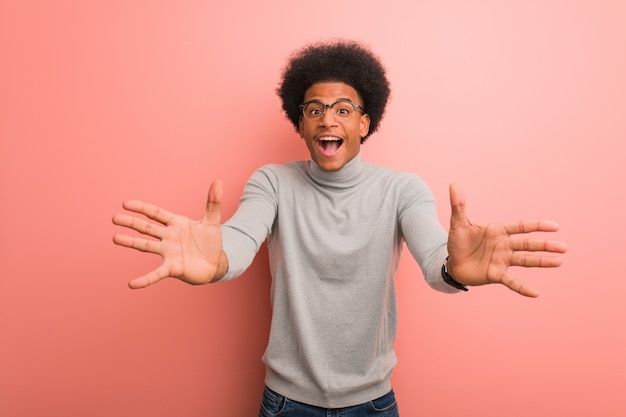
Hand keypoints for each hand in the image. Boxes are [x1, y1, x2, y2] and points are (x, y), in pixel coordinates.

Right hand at [112, 180, 227, 288]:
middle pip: (147, 228)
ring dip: (131, 242)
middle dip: (131, 222)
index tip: (126, 204)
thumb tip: (218, 181)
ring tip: (115, 238)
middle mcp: (168, 237)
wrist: (215, 263)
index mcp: (176, 224)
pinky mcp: (172, 268)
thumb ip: (213, 202)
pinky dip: (144, 280)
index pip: (155, 213)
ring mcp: (168, 253)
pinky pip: (156, 274)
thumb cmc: (211, 241)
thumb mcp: (213, 221)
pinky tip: (132, 284)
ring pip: (146, 246)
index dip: (142, 208)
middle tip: (115, 218)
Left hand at [446, 183, 567, 296]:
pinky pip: (511, 282)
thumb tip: (454, 184)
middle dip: (545, 245)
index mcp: (498, 231)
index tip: (554, 226)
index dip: (537, 226)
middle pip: (528, 244)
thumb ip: (458, 205)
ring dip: (541, 261)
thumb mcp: (458, 223)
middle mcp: (504, 246)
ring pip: (525, 260)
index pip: (521, 227)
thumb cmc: (458, 242)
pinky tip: (535, 293)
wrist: (451, 262)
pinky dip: (522, 287)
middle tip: (564, 247)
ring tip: (558, 262)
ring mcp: (501, 261)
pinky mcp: (495, 275)